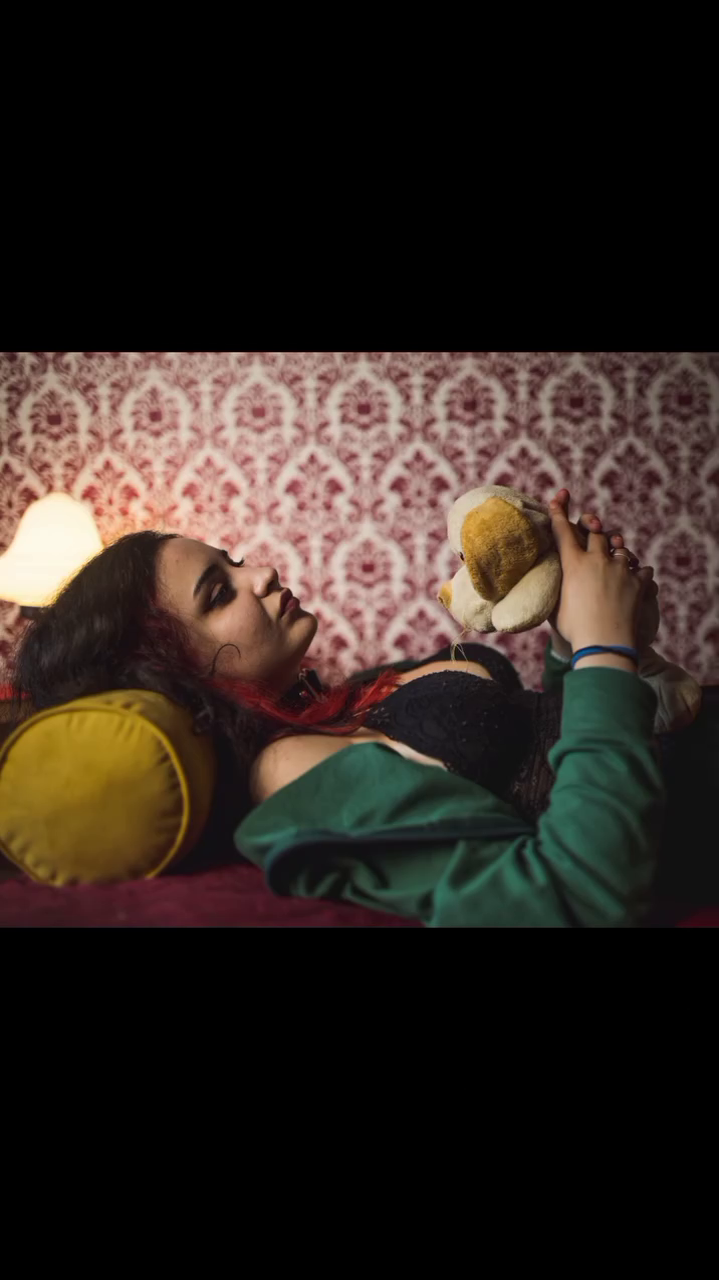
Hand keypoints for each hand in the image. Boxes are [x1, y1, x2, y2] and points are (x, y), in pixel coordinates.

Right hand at [547, 489, 652, 653]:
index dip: (560, 513)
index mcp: (574, 564)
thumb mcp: (555, 608)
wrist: (605, 644)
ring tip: (616, 558)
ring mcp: (620, 570)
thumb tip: (547, 586)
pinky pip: (642, 570)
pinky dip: (638, 573)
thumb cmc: (575, 630)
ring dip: (617, 551)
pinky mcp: (638, 583)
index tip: (560, 497)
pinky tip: (637, 578)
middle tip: (592, 528)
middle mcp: (598, 561)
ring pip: (621, 550)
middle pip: (596, 534)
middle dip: (593, 529)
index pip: (564, 532)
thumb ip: (555, 590)